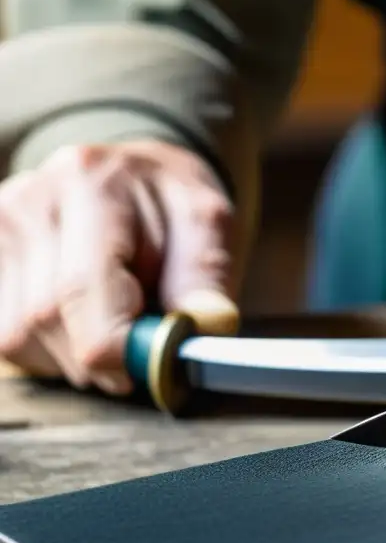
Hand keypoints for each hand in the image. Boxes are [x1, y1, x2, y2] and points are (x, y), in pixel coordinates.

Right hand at [0, 141, 238, 393]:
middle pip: (45, 317)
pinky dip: (44, 350)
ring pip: (15, 335)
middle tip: (138, 356)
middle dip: (98, 358)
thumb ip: (204, 276)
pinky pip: (1, 335)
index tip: (147, 368)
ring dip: (69, 357)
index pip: (82, 287)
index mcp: (93, 183)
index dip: (115, 346)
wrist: (135, 173)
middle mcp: (32, 199)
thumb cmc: (173, 206)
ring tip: (110, 327)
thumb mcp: (208, 224)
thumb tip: (200, 329)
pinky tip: (77, 326)